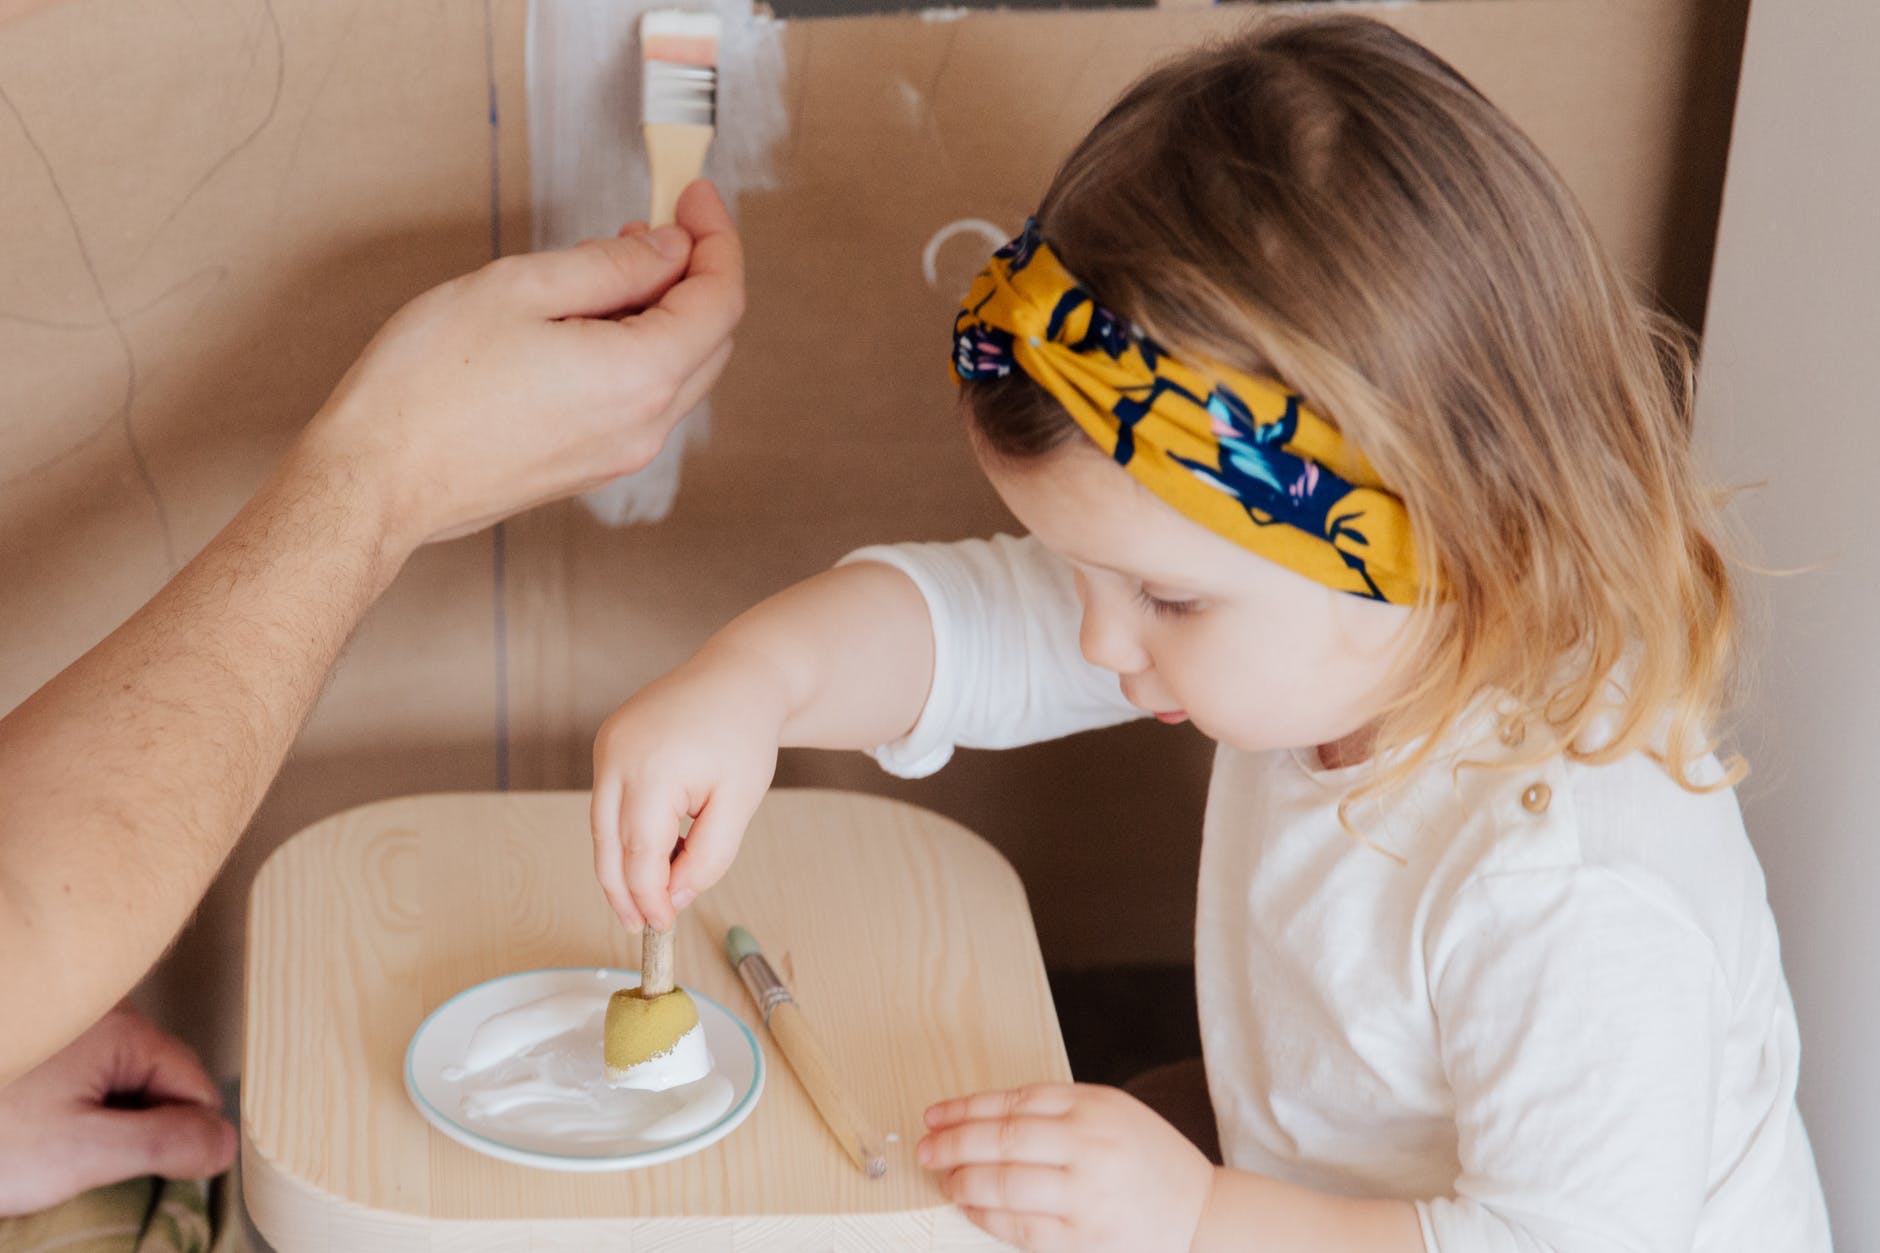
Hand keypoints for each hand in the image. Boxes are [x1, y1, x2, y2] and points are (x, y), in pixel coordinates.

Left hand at [0, 1007, 235, 1216]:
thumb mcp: (81, 1152)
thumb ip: (165, 1145)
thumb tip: (226, 1143)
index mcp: (126, 1032)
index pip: (196, 1087)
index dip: (183, 1139)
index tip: (145, 1175)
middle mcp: (102, 1013)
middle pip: (157, 1079)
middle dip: (138, 1128)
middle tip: (87, 1166)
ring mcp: (66, 1022)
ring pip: (115, 1076)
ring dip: (98, 1118)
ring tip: (45, 1149)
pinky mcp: (35, 1038)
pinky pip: (79, 1071)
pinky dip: (65, 1105)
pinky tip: (28, 1130)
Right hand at [301, 178, 745, 550]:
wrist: (376, 480)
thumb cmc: (428, 386)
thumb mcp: (520, 289)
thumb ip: (610, 266)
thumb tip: (666, 250)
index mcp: (641, 376)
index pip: (721, 300)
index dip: (717, 239)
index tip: (693, 196)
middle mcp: (645, 425)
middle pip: (711, 339)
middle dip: (694, 274)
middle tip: (650, 224)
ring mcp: (619, 454)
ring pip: (678, 372)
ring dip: (663, 312)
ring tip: (606, 266)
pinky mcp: (589, 467)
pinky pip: (641, 400)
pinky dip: (637, 351)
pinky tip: (586, 321)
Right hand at [590, 641, 788, 931]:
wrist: (738, 676)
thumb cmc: (743, 734)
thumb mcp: (739, 804)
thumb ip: (709, 857)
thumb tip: (673, 897)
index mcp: (654, 770)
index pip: (639, 855)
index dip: (648, 897)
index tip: (663, 925)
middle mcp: (618, 756)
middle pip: (608, 844)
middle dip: (622, 892)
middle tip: (641, 926)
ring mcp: (607, 746)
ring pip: (602, 826)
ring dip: (622, 865)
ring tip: (645, 898)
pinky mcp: (608, 742)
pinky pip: (608, 801)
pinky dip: (625, 832)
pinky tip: (654, 850)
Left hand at [919, 1083, 1215, 1252]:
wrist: (1203, 1216)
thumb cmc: (1150, 1163)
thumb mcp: (1112, 1113)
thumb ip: (1058, 1110)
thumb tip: (983, 1118)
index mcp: (1095, 1106)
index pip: (1013, 1101)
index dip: (965, 1108)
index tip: (935, 1115)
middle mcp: (1090, 1145)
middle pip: (1002, 1138)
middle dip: (953, 1143)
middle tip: (925, 1148)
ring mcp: (1087, 1194)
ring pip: (1004, 1182)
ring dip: (963, 1180)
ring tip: (944, 1178)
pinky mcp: (1084, 1239)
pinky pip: (1019, 1226)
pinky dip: (985, 1215)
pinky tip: (970, 1207)